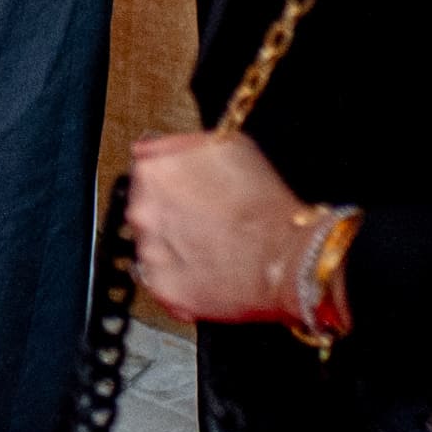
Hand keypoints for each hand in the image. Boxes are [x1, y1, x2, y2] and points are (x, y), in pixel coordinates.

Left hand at [118, 129, 311, 324]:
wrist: (287, 259)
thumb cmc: (264, 205)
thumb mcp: (228, 146)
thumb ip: (182, 144)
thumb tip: (154, 148)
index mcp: (155, 172)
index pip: (148, 171)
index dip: (174, 181)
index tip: (190, 190)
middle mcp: (144, 211)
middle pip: (148, 209)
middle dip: (172, 214)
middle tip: (207, 220)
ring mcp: (150, 252)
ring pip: (154, 245)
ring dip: (176, 245)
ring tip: (212, 247)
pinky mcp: (162, 287)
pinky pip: (162, 279)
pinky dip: (180, 276)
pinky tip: (208, 269)